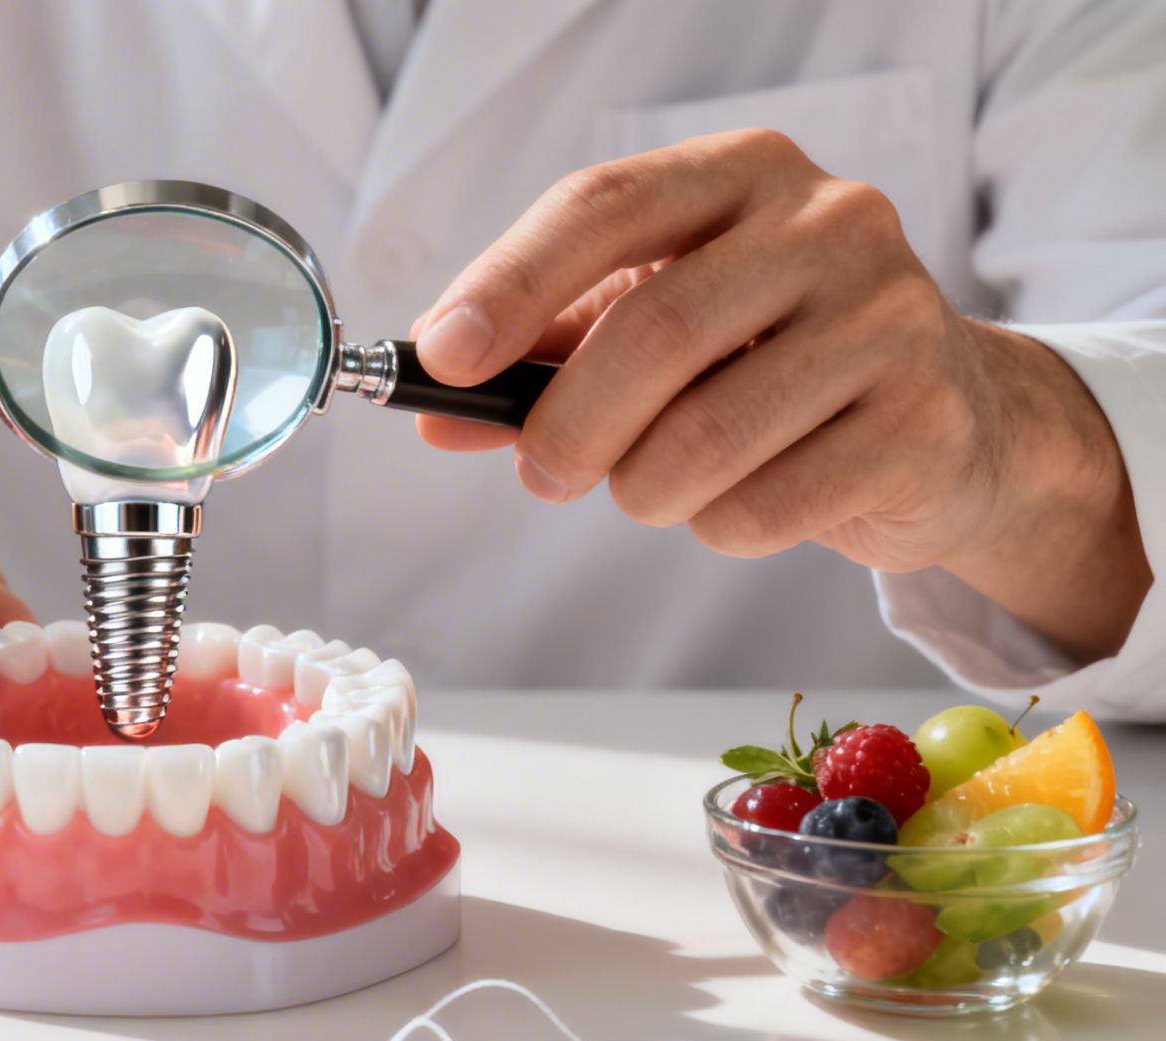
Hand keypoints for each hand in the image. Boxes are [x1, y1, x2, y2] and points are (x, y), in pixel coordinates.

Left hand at [411, 129, 1148, 660]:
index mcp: (744, 174)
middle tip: (541, 474)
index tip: (443, 359)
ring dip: (644, 489)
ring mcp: (892, 317)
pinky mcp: (925, 420)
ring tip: (653, 488)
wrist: (947, 420)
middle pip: (653, 330)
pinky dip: (720, 527)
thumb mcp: (649, 329)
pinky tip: (743, 500)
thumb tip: (432, 407)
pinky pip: (768, 506)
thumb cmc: (766, 361)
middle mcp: (831, 222)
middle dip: (569, 424)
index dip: (509, 284)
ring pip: (707, 434)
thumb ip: (538, 359)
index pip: (603, 206)